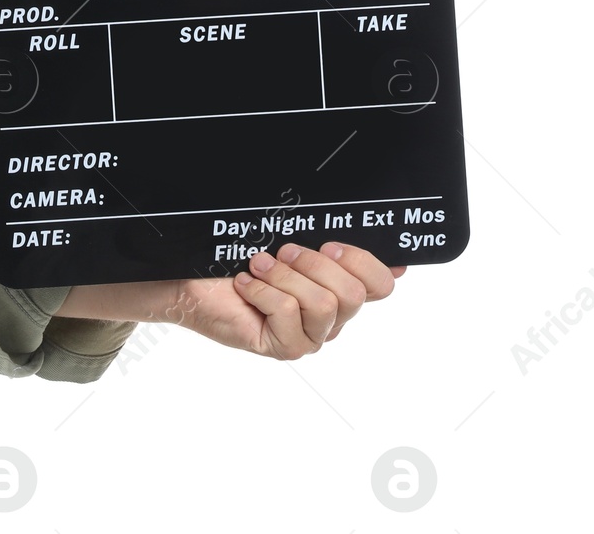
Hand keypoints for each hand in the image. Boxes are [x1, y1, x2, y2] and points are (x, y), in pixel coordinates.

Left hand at [170, 241, 405, 358]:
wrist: (194, 279)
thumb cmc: (240, 258)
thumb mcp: (290, 246)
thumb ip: (334, 252)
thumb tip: (399, 265)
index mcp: (339, 288)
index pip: (382, 285)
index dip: (363, 261)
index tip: (330, 245)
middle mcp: (331, 317)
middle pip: (352, 293)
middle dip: (311, 263)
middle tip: (281, 253)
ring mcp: (310, 336)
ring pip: (322, 303)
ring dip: (283, 277)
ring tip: (258, 268)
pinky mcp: (285, 347)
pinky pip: (288, 313)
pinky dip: (261, 291)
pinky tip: (245, 286)